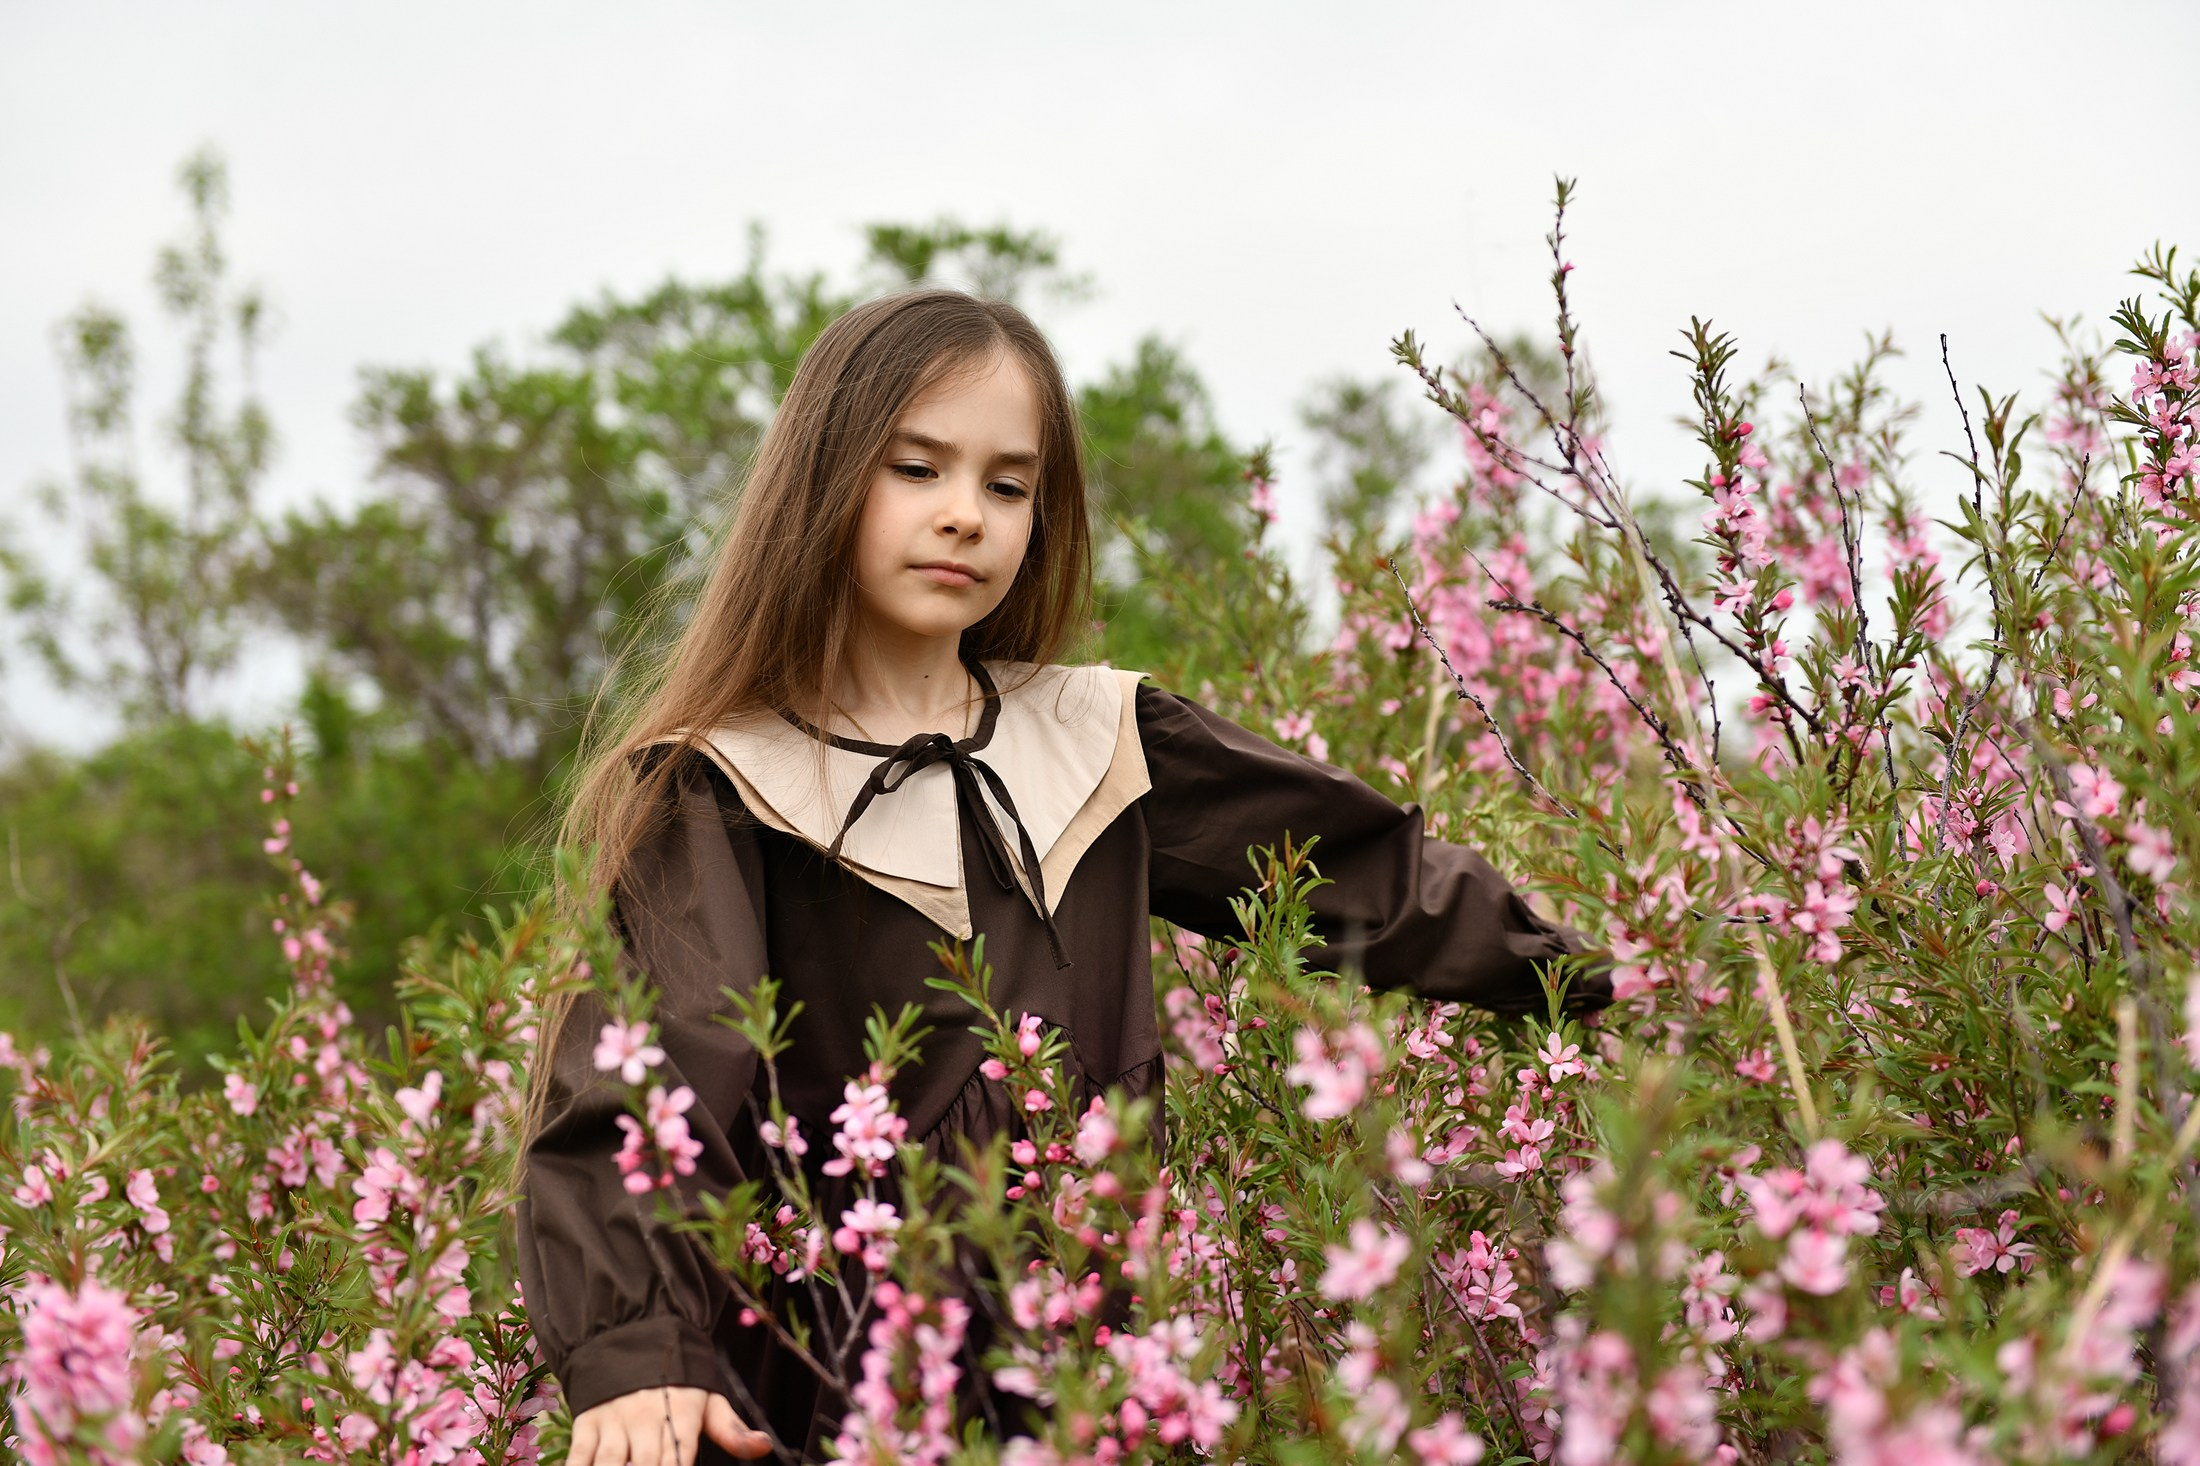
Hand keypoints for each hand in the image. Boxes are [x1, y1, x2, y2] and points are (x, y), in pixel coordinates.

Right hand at [568, 1386, 771, 1464]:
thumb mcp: (709, 1399)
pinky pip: (580, 1451)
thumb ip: (732, 1430)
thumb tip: (765, 1447)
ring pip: (610, 1460)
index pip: (680, 1458)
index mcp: (681, 1415)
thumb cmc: (679, 1380)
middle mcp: (648, 1418)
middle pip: (646, 1464)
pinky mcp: (587, 1419)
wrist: (635, 1335)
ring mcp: (615, 1419)